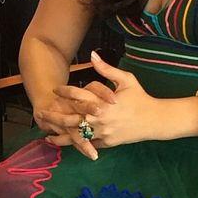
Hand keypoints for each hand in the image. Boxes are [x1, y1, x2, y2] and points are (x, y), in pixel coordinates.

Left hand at [41, 51, 163, 151]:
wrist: (155, 120)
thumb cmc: (140, 97)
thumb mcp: (126, 79)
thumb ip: (106, 69)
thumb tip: (92, 54)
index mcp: (102, 102)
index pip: (77, 96)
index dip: (64, 92)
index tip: (55, 90)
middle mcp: (100, 118)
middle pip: (70, 118)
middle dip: (53, 116)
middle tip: (41, 113)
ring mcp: (103, 132)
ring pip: (76, 136)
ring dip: (60, 136)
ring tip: (47, 136)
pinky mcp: (107, 143)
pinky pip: (88, 144)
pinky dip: (76, 144)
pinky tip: (65, 144)